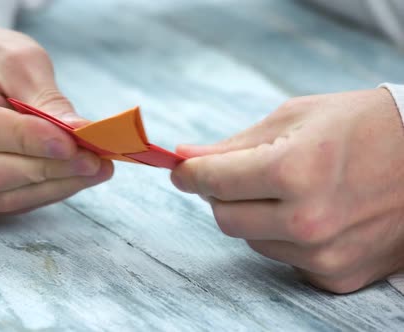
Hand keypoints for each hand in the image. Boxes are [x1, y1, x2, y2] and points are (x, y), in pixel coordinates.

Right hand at [0, 24, 112, 221]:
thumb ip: (42, 96)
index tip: (74, 142)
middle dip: (47, 169)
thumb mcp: (14, 59)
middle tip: (96, 160)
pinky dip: (38, 196)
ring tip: (93, 169)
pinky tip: (66, 179)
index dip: (27, 141)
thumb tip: (78, 133)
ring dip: (51, 188)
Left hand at [171, 89, 403, 292]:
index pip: (212, 181)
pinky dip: (284, 237)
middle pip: (224, 218)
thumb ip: (234, 144)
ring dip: (255, 215)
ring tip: (289, 189)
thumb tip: (184, 157)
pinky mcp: (336, 275)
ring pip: (251, 240)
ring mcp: (323, 254)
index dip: (189, 174)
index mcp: (294, 172)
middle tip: (237, 174)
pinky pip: (283, 259)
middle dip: (220, 194)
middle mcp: (307, 221)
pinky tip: (312, 212)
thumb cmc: (363, 126)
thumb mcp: (295, 118)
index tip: (181, 170)